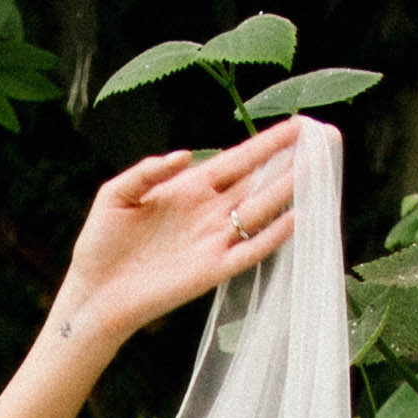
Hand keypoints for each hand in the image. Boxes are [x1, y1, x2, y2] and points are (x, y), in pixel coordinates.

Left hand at [48, 123, 304, 357]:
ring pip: (260, 210)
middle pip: (258, 181)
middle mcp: (208, 212)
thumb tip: (184, 155)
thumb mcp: (116, 194)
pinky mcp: (212, 270)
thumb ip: (148, 171)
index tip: (297, 126)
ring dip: (288, 191)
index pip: (237, 160)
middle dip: (290, 161)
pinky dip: (272, 235)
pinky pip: (250, 250)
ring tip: (318, 170)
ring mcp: (213, 241)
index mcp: (189, 189)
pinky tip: (296, 217)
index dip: (266, 143)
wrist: (94, 292)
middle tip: (323, 141)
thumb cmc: (101, 243)